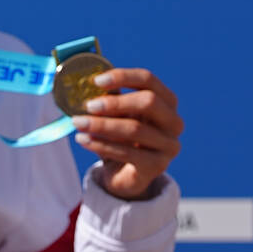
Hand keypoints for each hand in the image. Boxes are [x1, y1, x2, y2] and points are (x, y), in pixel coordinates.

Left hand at [72, 68, 183, 200]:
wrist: (124, 175)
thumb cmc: (120, 138)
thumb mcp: (116, 116)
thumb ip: (109, 100)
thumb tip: (87, 85)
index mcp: (167, 102)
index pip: (149, 80)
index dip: (123, 77)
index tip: (97, 81)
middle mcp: (174, 122)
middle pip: (148, 102)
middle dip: (116, 102)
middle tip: (89, 105)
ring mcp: (169, 145)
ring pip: (135, 129)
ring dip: (102, 125)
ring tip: (78, 123)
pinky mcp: (157, 166)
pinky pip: (127, 153)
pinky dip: (101, 145)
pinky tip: (83, 139)